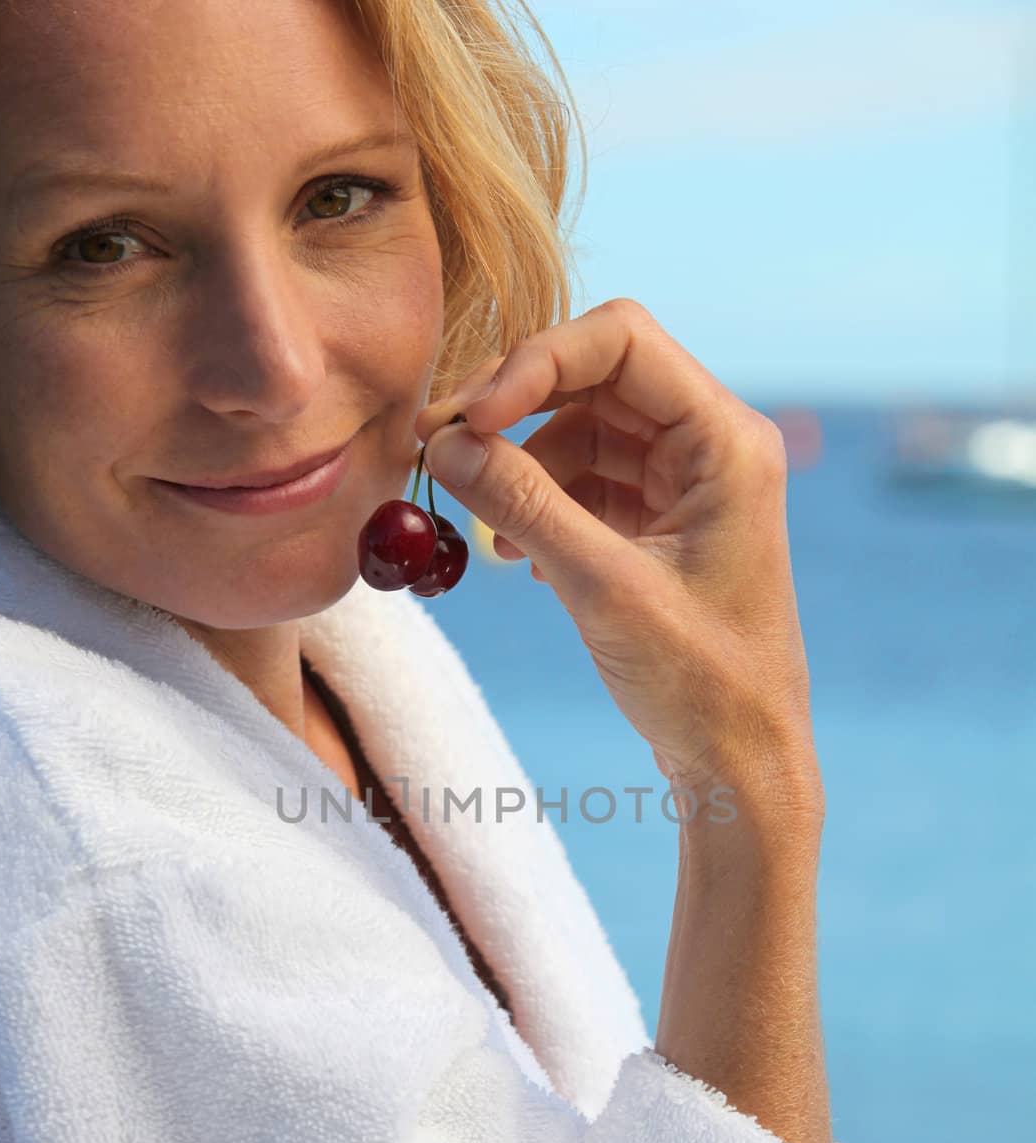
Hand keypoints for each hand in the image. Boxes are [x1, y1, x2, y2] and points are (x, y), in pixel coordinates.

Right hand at [415, 299, 822, 811]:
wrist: (741, 765)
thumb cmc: (702, 683)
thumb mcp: (603, 588)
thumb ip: (525, 505)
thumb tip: (446, 442)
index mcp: (725, 440)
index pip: (621, 340)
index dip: (534, 363)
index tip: (470, 416)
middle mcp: (710, 446)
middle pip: (593, 378)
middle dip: (514, 410)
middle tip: (438, 449)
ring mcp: (683, 485)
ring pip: (580, 433)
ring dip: (521, 469)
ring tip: (489, 532)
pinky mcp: (658, 525)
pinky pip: (584, 484)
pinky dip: (540, 506)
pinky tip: (521, 558)